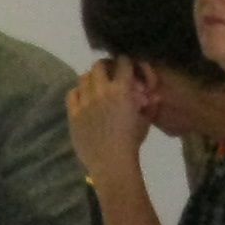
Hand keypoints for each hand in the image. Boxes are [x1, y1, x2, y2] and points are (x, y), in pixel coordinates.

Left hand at [66, 59, 151, 189]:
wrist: (112, 162)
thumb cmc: (131, 142)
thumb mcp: (144, 120)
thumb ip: (148, 103)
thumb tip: (152, 93)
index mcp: (121, 89)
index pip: (122, 62)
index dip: (125, 62)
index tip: (126, 67)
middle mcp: (101, 90)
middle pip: (99, 65)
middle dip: (106, 66)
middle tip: (110, 74)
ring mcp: (85, 101)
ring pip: (84, 77)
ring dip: (92, 79)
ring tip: (97, 87)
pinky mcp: (73, 113)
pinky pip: (72, 93)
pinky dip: (78, 92)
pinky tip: (84, 99)